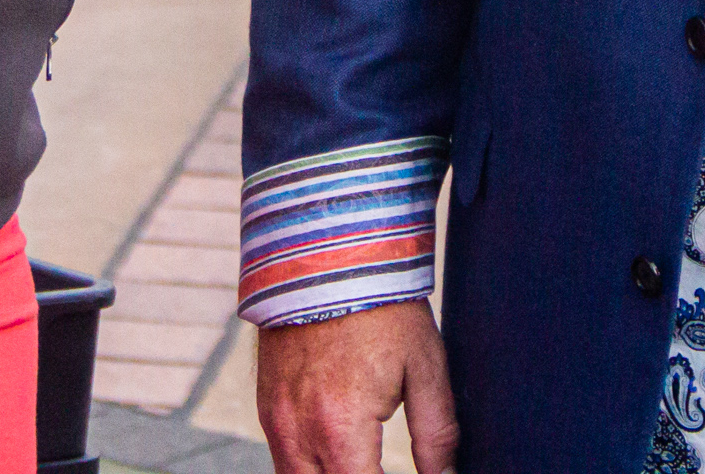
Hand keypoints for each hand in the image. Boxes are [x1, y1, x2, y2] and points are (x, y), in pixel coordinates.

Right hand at [256, 301, 458, 473]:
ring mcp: (276, 421)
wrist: (326, 252)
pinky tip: (340, 458)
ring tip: (365, 463)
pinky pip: (282, 460)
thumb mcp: (425, 366)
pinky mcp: (267, 406)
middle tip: (382, 467)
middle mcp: (299, 433)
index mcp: (340, 428)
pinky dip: (308, 469)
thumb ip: (437, 433)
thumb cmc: (382, 306)